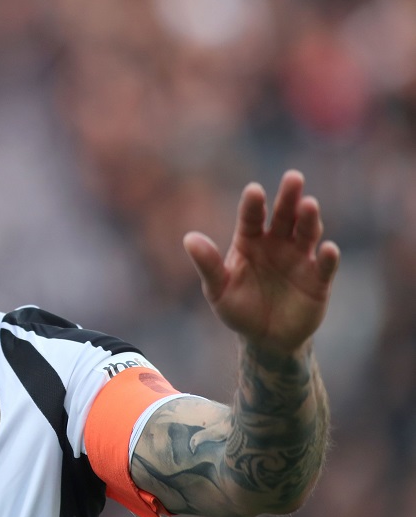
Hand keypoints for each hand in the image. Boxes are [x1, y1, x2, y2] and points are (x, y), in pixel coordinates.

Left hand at [183, 170, 339, 355]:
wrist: (265, 338)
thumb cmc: (238, 308)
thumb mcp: (217, 289)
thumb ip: (207, 264)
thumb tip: (189, 238)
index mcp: (249, 241)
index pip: (251, 217)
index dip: (253, 204)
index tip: (254, 191)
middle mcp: (277, 243)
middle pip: (284, 216)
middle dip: (288, 198)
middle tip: (293, 178)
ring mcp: (300, 258)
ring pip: (307, 233)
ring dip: (309, 219)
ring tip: (309, 205)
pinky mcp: (318, 279)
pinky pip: (324, 266)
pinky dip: (327, 257)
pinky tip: (328, 249)